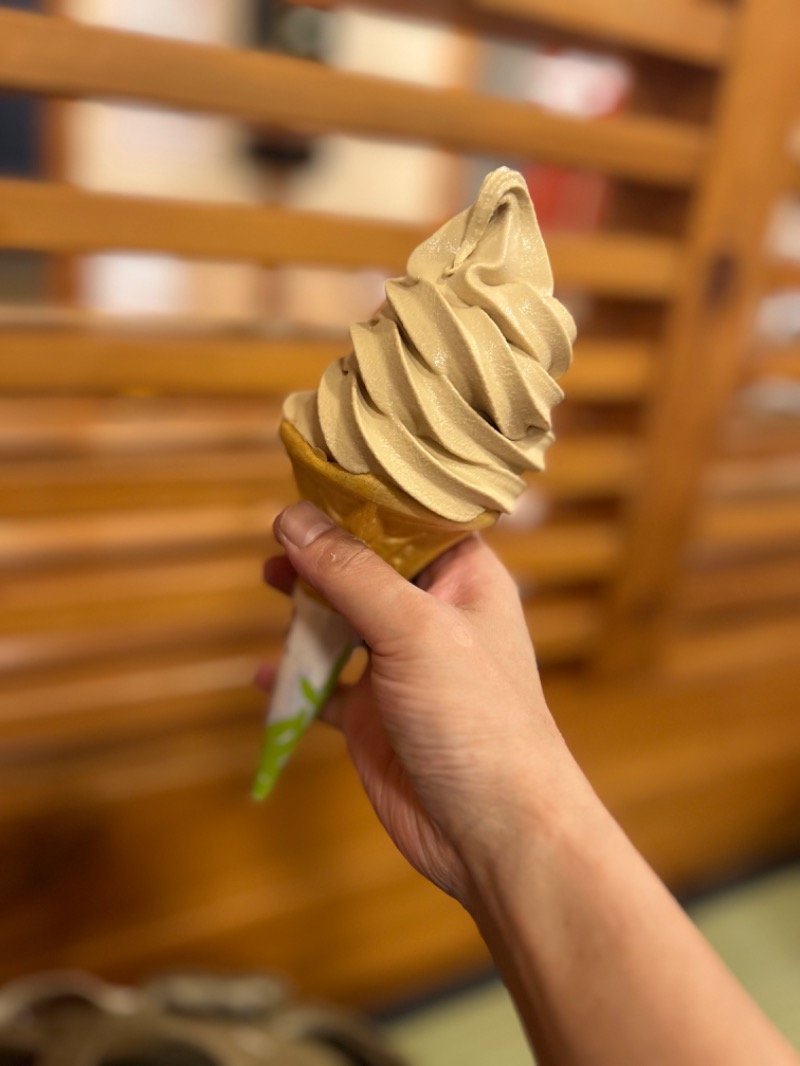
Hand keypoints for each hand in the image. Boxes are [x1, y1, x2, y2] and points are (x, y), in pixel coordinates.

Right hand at [259, 502, 575, 904]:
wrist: (494, 835)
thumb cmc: (476, 719)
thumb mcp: (414, 630)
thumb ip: (352, 573)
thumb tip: (293, 518)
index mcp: (464, 580)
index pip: (414, 519)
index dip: (367, 497)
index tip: (315, 476)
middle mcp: (432, 617)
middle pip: (369, 567)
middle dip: (325, 551)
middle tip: (280, 538)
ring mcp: (401, 668)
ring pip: (343, 621)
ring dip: (306, 606)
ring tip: (271, 582)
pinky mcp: (373, 718)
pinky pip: (325, 686)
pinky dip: (294, 676)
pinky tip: (262, 674)